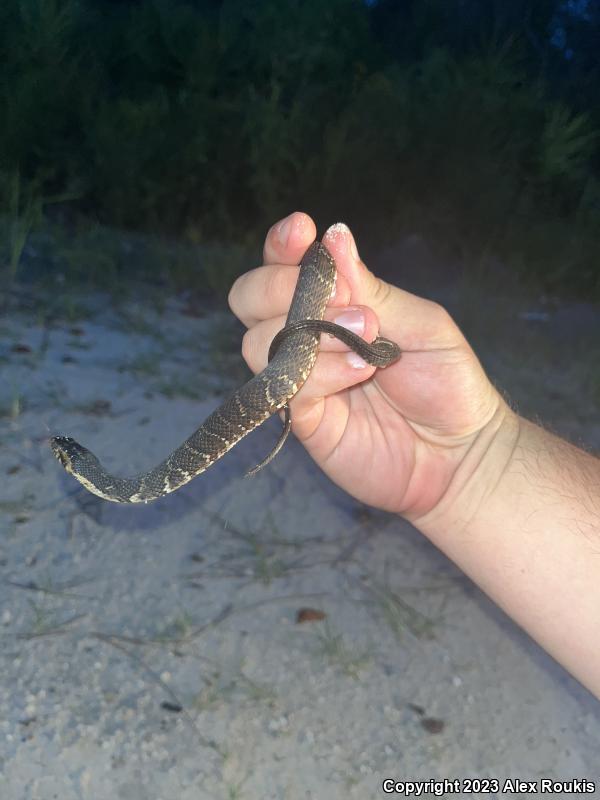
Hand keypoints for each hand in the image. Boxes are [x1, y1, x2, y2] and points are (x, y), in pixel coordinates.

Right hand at [229, 212, 507, 516]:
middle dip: (280, 286)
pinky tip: (360, 373)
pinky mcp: (301, 417)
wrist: (460, 453)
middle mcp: (306, 336)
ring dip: (309, 332)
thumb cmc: (447, 382)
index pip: (284, 264)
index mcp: (334, 303)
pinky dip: (320, 371)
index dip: (282, 245)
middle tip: (344, 299)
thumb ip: (371, 287)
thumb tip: (333, 235)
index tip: (301, 231)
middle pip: (248, 297)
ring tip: (366, 342)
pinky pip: (284, 386)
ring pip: (256, 341)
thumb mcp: (420, 323)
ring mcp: (300, 378)